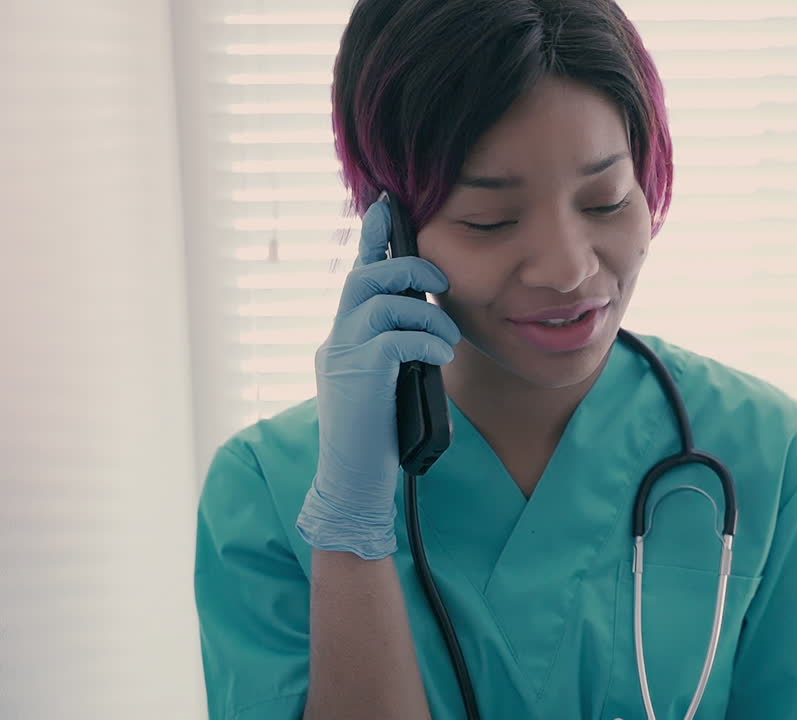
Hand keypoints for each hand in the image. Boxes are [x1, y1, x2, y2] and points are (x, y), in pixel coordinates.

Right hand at [295, 197, 461, 559]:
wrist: (355, 481)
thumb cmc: (380, 433)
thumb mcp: (392, 379)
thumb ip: (399, 345)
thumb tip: (429, 317)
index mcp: (345, 336)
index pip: (357, 276)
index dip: (371, 240)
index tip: (387, 207)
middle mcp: (336, 339)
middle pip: (362, 278)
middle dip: (405, 268)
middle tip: (439, 281)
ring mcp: (341, 357)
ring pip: (381, 303)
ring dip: (425, 315)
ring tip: (446, 340)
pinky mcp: (356, 378)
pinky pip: (394, 340)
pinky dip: (424, 342)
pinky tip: (440, 358)